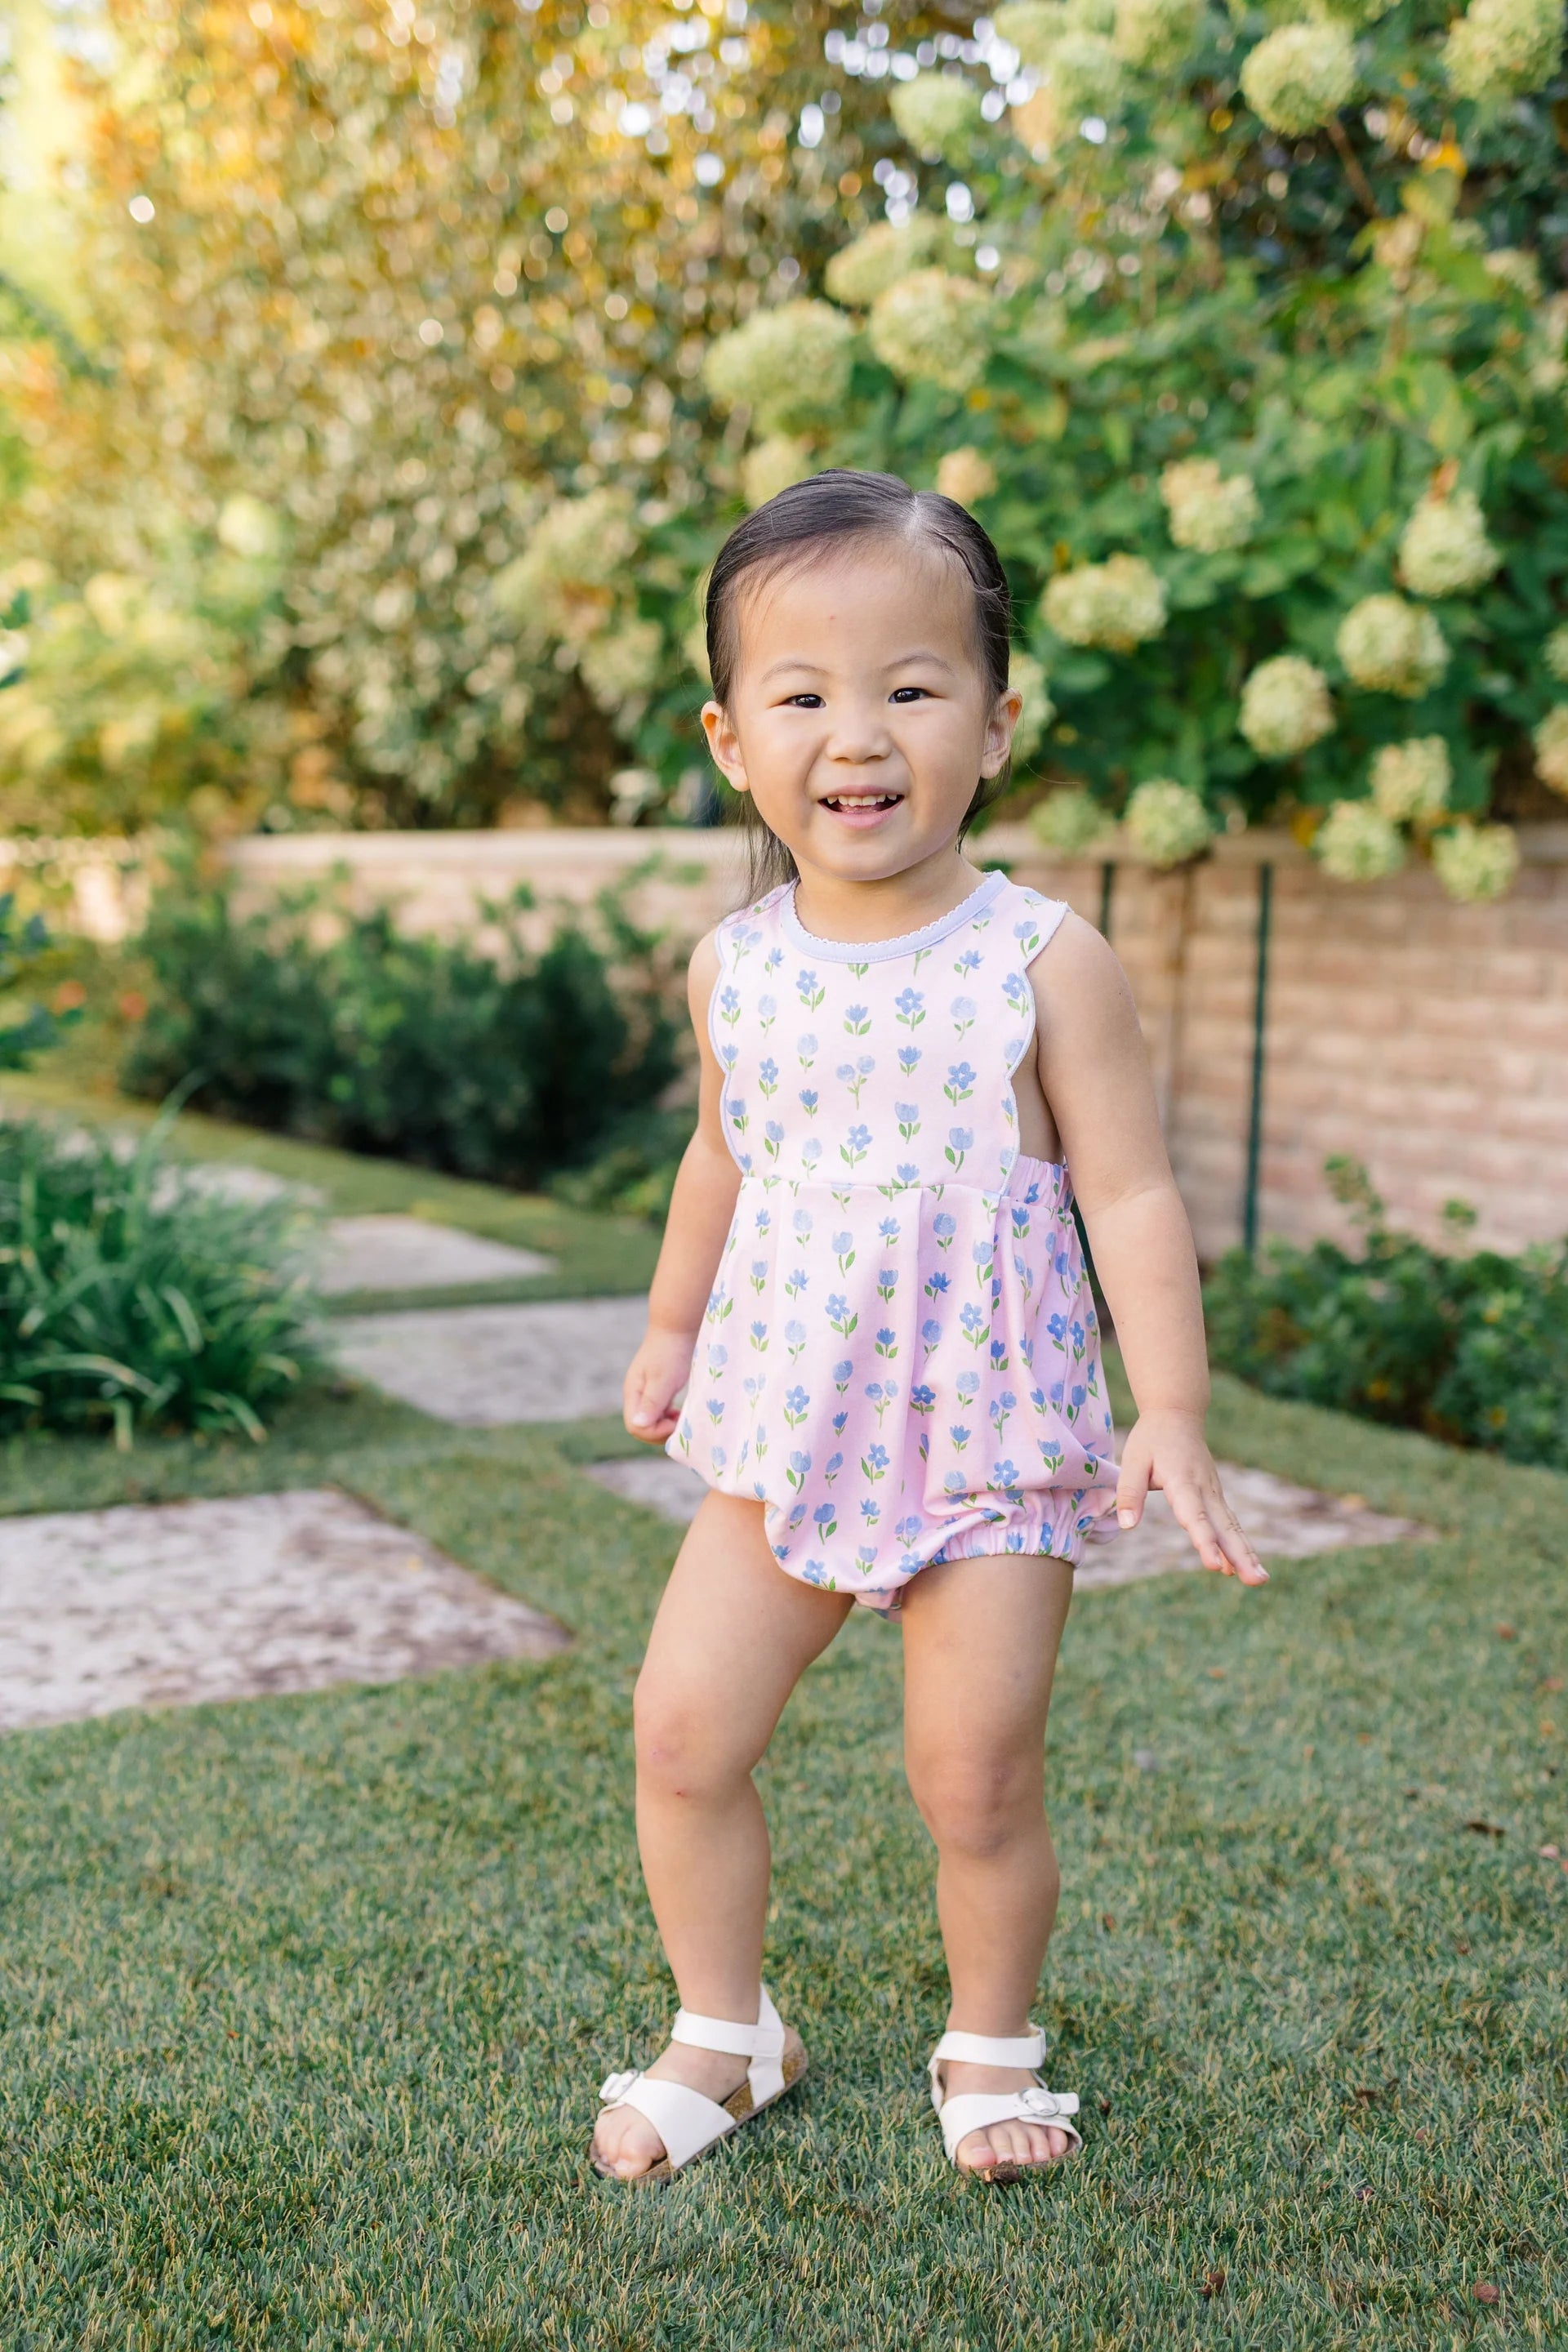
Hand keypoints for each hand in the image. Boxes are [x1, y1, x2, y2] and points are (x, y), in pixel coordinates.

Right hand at [623, 1326, 694, 1444]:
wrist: (678, 1326)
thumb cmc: (672, 1352)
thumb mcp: (663, 1379)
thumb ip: (652, 1403)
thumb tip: (637, 1426)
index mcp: (633, 1392)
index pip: (635, 1427)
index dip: (655, 1432)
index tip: (675, 1423)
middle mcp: (637, 1394)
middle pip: (641, 1427)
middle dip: (660, 1431)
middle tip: (681, 1424)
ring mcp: (647, 1391)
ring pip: (652, 1420)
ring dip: (666, 1425)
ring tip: (682, 1418)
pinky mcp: (659, 1388)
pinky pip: (660, 1412)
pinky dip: (670, 1417)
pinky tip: (681, 1411)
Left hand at [1115, 1411, 1266, 1584]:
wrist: (1177, 1415)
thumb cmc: (1151, 1439)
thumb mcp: (1133, 1460)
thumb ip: (1130, 1492)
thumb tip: (1126, 1526)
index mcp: (1183, 1481)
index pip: (1195, 1515)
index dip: (1205, 1541)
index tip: (1214, 1565)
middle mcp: (1205, 1489)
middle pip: (1224, 1526)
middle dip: (1240, 1555)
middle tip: (1256, 1581)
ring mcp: (1214, 1493)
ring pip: (1232, 1527)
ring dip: (1246, 1554)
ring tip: (1259, 1580)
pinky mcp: (1216, 1496)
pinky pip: (1228, 1523)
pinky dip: (1237, 1545)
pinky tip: (1240, 1568)